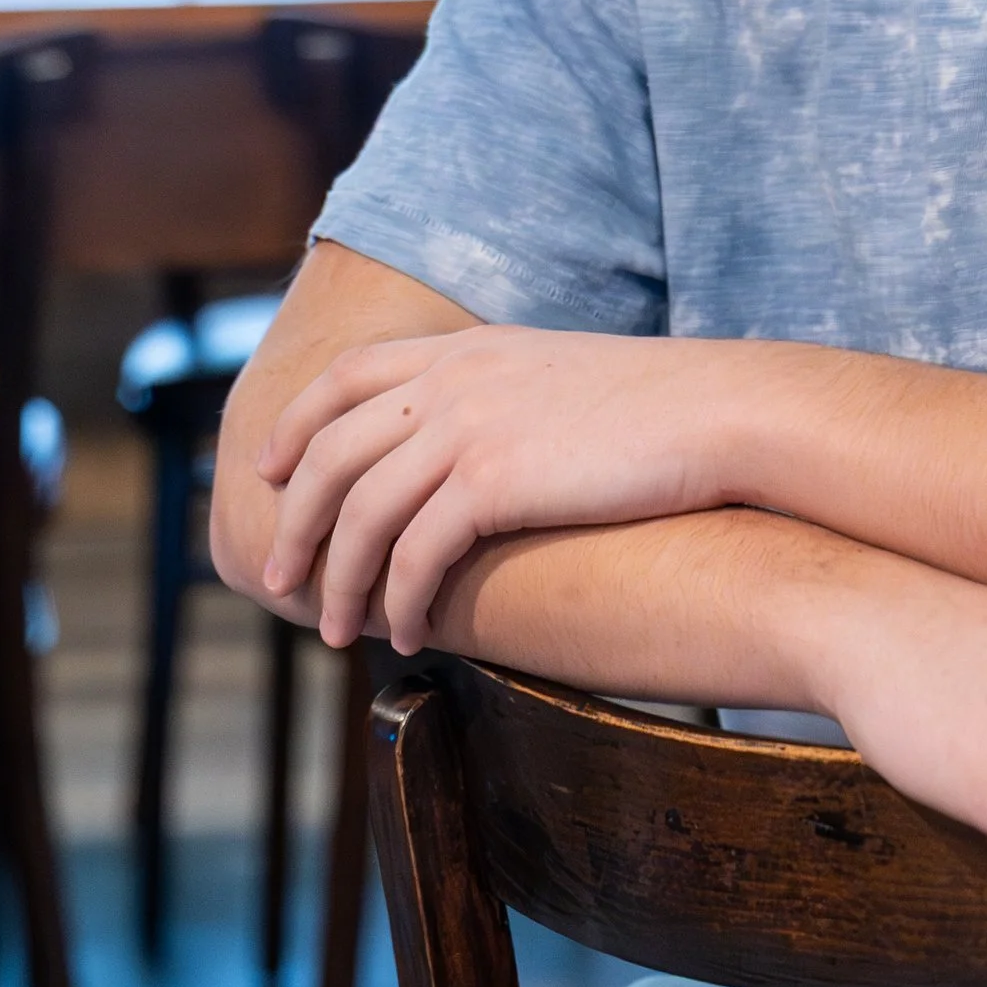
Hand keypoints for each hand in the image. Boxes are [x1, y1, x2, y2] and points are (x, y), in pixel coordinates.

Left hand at [255, 327, 719, 648]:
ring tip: (334, 633)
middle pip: (330, 454)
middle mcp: (452, 381)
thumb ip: (501, 396)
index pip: (346, 377)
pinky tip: (408, 636)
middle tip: (276, 580)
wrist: (720, 411)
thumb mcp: (560, 376)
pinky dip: (398, 602)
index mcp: (465, 350)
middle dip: (292, 522)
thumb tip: (473, 447)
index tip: (267, 469)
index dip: (295, 425)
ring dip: (338, 582)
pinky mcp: (493, 482)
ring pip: (361, 515)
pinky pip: (415, 555)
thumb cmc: (661, 407)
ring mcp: (468, 428)